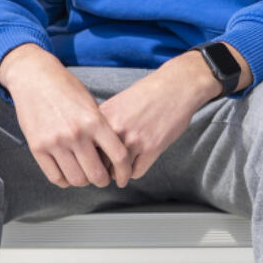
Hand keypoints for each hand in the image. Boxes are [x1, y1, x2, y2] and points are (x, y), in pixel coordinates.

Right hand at [0, 44, 131, 188]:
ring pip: (76, 179)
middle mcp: (75, 133)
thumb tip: (112, 155)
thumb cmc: (65, 88)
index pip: (118, 156)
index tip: (123, 176)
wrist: (34, 77)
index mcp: (94, 121)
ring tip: (84, 175)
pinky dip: (65, 180)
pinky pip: (55, 177)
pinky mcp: (37, 147)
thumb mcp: (91, 104)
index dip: (124, 171)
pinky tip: (68, 173)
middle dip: (102, 180)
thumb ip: (101, 128)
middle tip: (102, 178)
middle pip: (96, 174)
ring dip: (83, 181)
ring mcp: (55, 142)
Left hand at [99, 47, 247, 187]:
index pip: (87, 147)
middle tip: (106, 172)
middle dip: (102, 170)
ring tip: (120, 175)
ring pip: (118, 172)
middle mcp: (116, 129)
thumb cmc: (148, 94)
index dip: (89, 157)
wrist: (176, 87)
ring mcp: (134, 140)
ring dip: (119, 175)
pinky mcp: (152, 148)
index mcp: (104, 116)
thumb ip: (104, 122)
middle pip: (99, 162)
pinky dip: (134, 173)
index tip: (92, 161)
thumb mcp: (117, 103)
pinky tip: (135, 167)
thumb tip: (92, 143)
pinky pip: (136, 172)